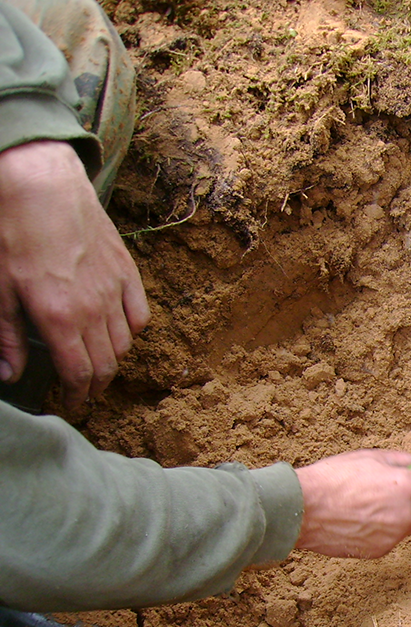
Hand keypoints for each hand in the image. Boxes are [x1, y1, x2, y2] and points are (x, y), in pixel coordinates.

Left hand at [0, 141, 149, 408]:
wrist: (40, 181)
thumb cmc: (10, 230)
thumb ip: (6, 335)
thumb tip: (9, 374)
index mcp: (59, 318)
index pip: (79, 372)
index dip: (78, 394)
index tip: (73, 403)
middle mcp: (94, 310)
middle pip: (107, 363)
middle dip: (97, 384)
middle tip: (85, 391)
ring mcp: (114, 290)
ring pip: (125, 342)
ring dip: (114, 360)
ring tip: (99, 364)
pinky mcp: (126, 270)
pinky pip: (140, 313)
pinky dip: (133, 329)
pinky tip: (120, 330)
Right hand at [294, 450, 410, 557]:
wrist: (301, 511)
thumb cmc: (333, 478)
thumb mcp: (372, 457)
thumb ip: (407, 461)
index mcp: (407, 486)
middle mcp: (407, 514)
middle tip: (399, 487)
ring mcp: (395, 536)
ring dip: (405, 513)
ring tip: (372, 502)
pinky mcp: (381, 551)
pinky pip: (395, 536)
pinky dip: (387, 528)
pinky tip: (363, 518)